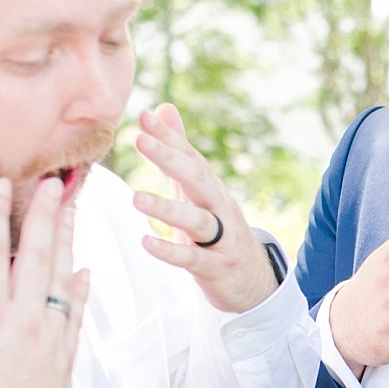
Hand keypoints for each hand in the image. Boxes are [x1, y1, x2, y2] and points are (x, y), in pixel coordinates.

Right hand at [0, 176, 84, 387]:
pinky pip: (77, 318)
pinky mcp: (66, 364)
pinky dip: (81, 291)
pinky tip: (84, 270)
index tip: (2, 184)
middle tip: (53, 182)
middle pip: (37, 258)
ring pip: (63, 283)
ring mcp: (51, 344)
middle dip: (44, 215)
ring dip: (67, 243)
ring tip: (71, 210)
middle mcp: (24, 327)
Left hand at [132, 103, 279, 313]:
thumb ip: (180, 152)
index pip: (192, 158)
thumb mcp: (199, 190)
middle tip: (141, 141)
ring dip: (168, 210)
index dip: (170, 138)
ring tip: (136, 198)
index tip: (143, 117)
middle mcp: (220, 209)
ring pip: (198, 221)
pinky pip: (193, 260)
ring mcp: (222, 240)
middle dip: (170, 160)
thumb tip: (163, 107)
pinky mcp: (216, 268)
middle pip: (198, 181)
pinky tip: (146, 242)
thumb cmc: (218, 229)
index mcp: (212, 189)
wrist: (252, 280)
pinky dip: (170, 252)